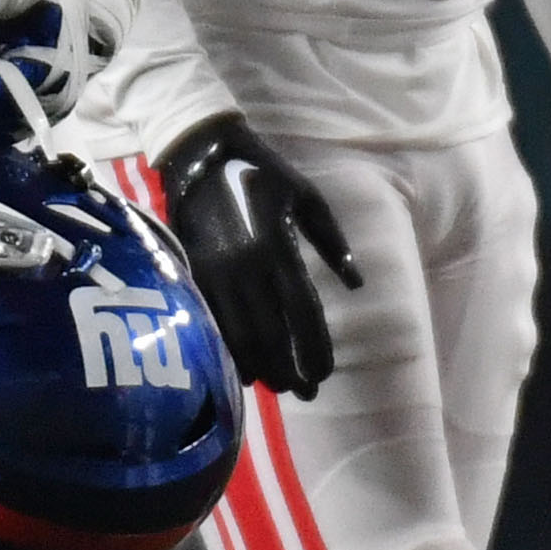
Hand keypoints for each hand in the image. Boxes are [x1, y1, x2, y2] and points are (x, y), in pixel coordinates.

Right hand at [157, 111, 359, 398]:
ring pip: (240, 336)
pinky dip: (231, 352)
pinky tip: (245, 370)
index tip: (326, 373)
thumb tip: (356, 286)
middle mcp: (247, 267)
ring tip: (279, 386)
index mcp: (278, 247)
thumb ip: (334, 245)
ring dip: (262, 368)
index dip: (315, 348)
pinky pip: (214, 324)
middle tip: (305, 393)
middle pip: (271, 334)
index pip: (303, 313)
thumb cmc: (265, 175)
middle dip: (290, 370)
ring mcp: (217, 274)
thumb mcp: (309, 199)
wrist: (203, 156)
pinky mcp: (194, 274)